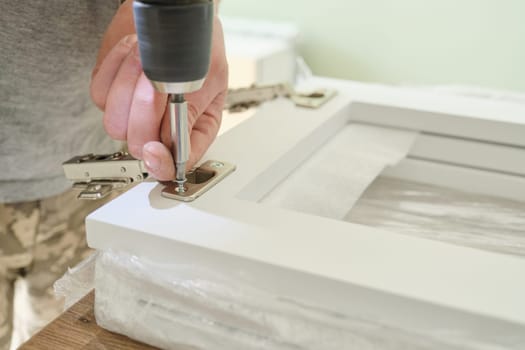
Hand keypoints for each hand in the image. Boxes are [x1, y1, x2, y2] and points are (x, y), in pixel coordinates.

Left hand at [90, 1, 227, 180]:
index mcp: (194, 129)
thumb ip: (193, 114)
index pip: (175, 163)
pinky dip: (115, 69)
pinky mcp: (112, 91)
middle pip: (138, 143)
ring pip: (115, 122)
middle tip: (157, 83)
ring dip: (129, 86)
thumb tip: (176, 144)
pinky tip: (134, 52)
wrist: (174, 14)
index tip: (153, 150)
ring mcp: (133, 110)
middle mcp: (162, 125)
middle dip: (144, 112)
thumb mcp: (210, 78)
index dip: (162, 163)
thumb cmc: (200, 43)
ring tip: (147, 60)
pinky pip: (99, 93)